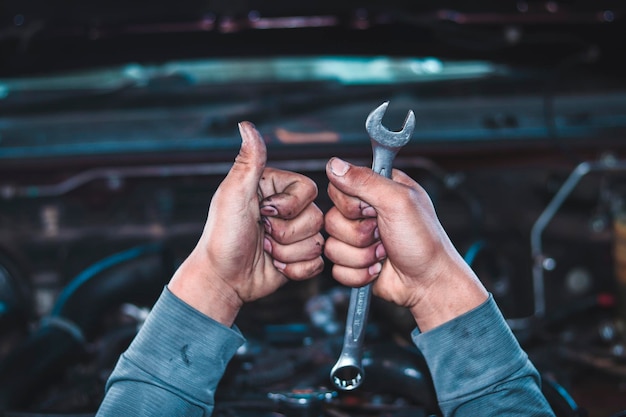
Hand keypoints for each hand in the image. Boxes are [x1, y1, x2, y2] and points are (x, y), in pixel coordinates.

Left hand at [169, 122, 324, 325]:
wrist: (222, 279)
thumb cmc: (223, 236)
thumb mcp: (233, 195)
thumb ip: (249, 161)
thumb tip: (246, 125)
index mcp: (276, 188)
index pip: (309, 189)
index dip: (289, 206)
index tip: (263, 212)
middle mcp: (289, 210)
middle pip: (316, 217)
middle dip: (286, 233)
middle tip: (262, 235)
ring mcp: (296, 235)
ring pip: (318, 242)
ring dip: (288, 252)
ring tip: (266, 251)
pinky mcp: (301, 259)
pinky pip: (317, 263)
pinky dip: (295, 269)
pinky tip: (276, 266)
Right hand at [323, 157, 486, 330]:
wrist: (429, 283)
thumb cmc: (424, 242)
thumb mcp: (398, 202)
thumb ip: (365, 181)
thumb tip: (335, 165)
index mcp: (377, 189)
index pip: (339, 186)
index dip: (352, 203)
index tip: (373, 210)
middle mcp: (365, 212)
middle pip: (332, 218)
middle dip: (359, 233)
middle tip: (383, 234)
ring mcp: (358, 239)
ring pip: (332, 246)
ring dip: (361, 255)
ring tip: (384, 252)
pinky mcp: (353, 262)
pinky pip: (336, 268)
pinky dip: (359, 273)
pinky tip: (378, 268)